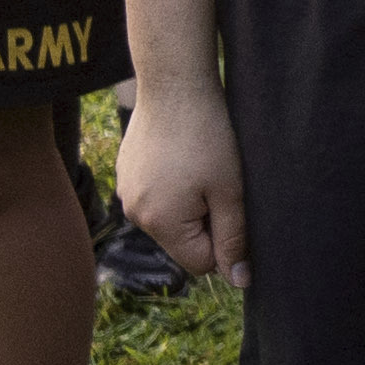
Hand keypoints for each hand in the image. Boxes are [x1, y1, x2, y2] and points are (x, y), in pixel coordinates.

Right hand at [117, 75, 252, 284]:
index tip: (231, 206)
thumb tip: (239, 281)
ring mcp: (125, 191)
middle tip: (216, 181)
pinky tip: (181, 155)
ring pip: (169, 218)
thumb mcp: (230, 191)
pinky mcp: (125, 171)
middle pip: (182, 242)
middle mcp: (134, 213)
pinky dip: (171, 185)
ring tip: (198, 165)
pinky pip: (155, 195)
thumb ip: (234, 239)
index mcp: (160, 223)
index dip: (224, 242)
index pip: (200, 263)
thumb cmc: (208, 136)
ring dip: (188, 203)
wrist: (175, 83)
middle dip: (204, 222)